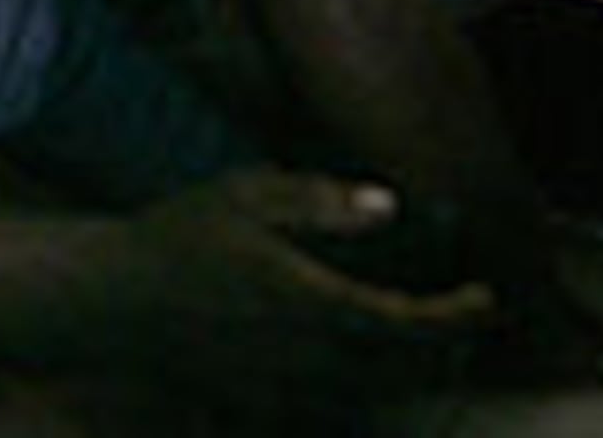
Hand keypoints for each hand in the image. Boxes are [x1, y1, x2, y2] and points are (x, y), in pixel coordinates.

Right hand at [122, 169, 497, 384]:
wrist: (116, 301)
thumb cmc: (180, 236)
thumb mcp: (245, 194)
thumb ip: (320, 201)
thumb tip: (390, 206)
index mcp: (308, 299)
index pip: (407, 321)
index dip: (458, 315)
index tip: (486, 297)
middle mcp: (307, 355)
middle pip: (406, 370)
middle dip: (449, 347)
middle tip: (468, 315)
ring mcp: (288, 388)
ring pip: (379, 395)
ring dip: (415, 371)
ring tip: (429, 337)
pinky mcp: (268, 405)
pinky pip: (340, 408)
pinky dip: (370, 389)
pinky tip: (368, 361)